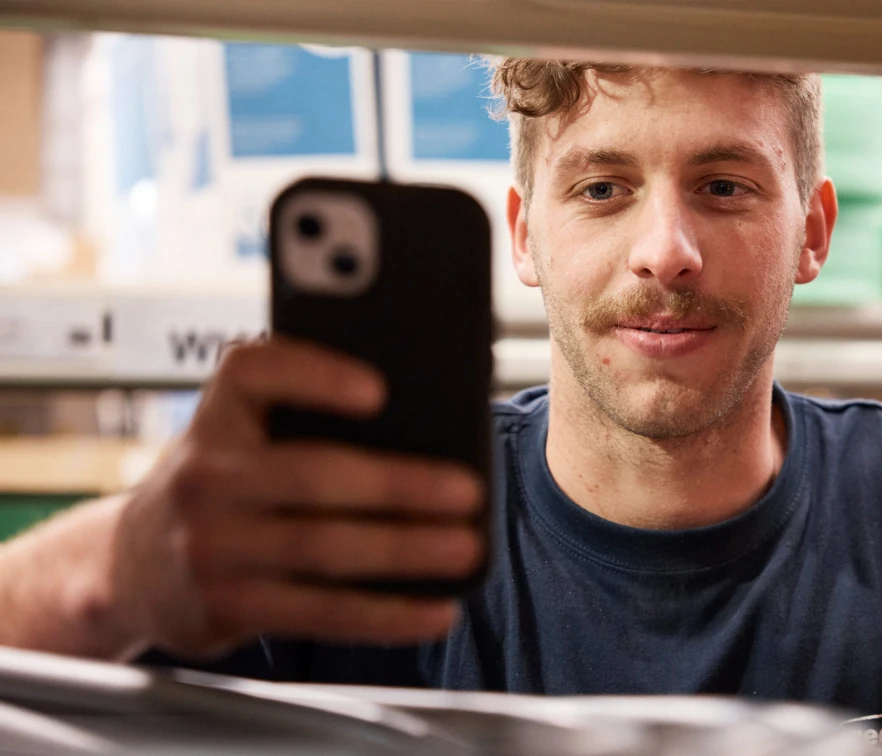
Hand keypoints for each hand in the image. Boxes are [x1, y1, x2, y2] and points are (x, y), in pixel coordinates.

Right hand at [106, 339, 484, 658]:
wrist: (131, 567)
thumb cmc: (222, 485)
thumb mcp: (239, 438)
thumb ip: (304, 422)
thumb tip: (427, 431)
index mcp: (216, 416)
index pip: (251, 373)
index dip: (315, 375)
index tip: (380, 390)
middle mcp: (204, 476)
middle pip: (312, 474)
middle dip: (400, 485)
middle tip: (468, 492)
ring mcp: (211, 545)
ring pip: (322, 549)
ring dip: (405, 552)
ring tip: (466, 549)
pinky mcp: (226, 605)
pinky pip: (319, 612)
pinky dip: (385, 614)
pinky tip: (433, 610)